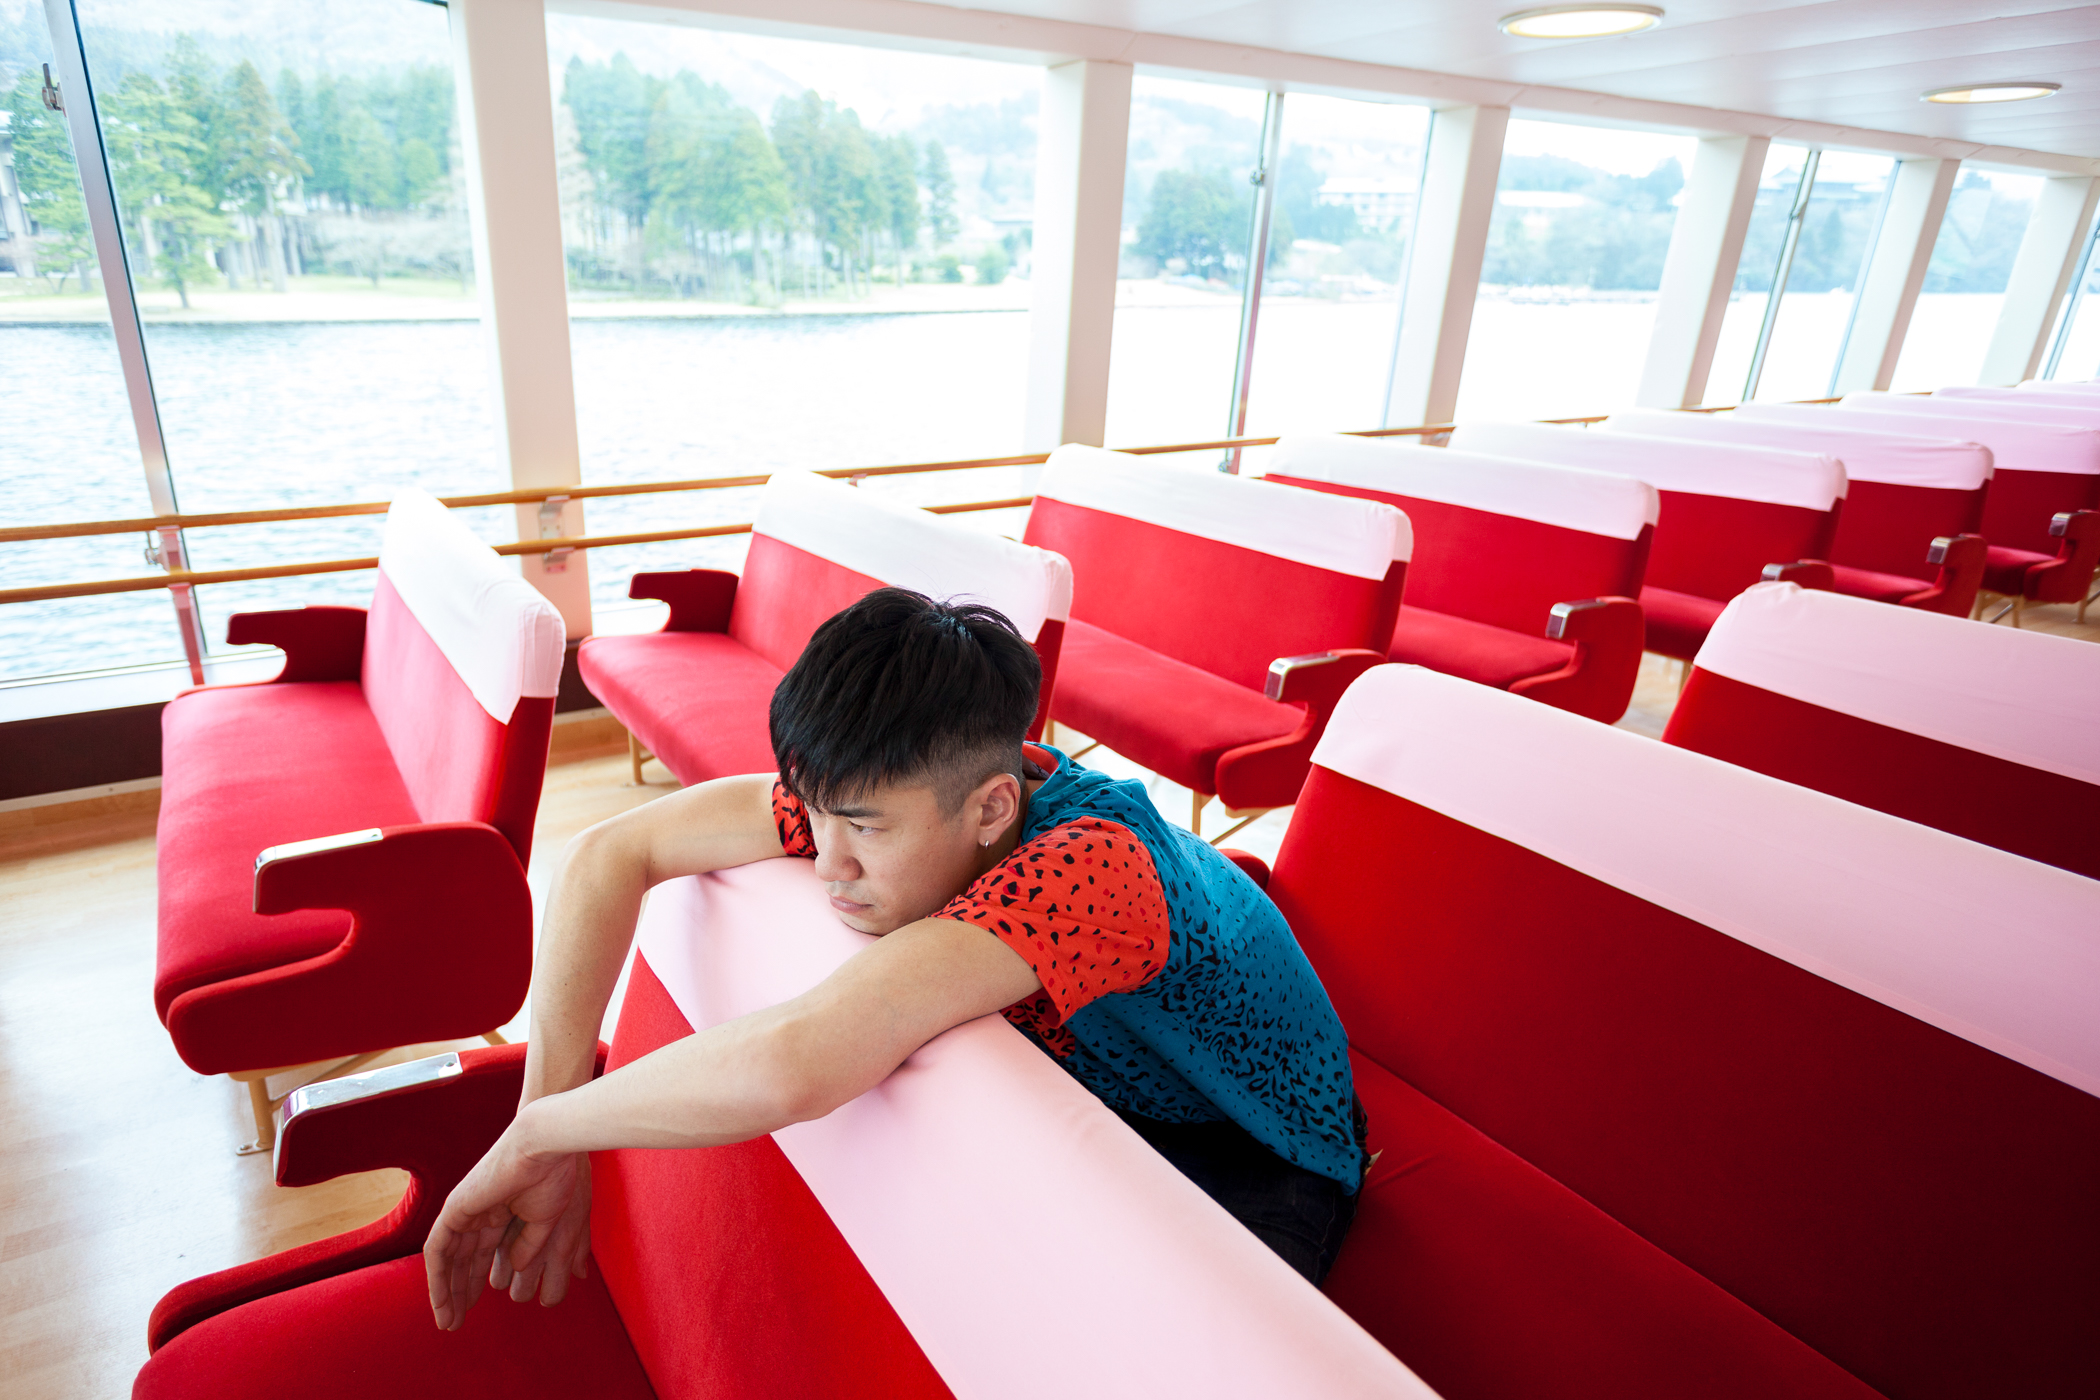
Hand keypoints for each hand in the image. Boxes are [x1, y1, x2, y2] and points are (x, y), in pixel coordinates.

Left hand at [423, 1115, 592, 1329]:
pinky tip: (441, 1300)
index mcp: (504, 1211)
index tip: (483, 1305)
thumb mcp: (547, 1222)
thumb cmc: (556, 1177)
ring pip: (447, 1259)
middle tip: (457, 1323)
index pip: (485, 1254)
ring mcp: (466, 1210)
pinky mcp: (455, 1209)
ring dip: (446, 1292)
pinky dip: (437, 1278)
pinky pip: (437, 1250)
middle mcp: (480, 1212)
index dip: (482, 1281)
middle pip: (463, 1260)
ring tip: (449, 1322)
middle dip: (460, 1291)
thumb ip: (530, 1247)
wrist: (546, 1149)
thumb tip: (518, 1269)